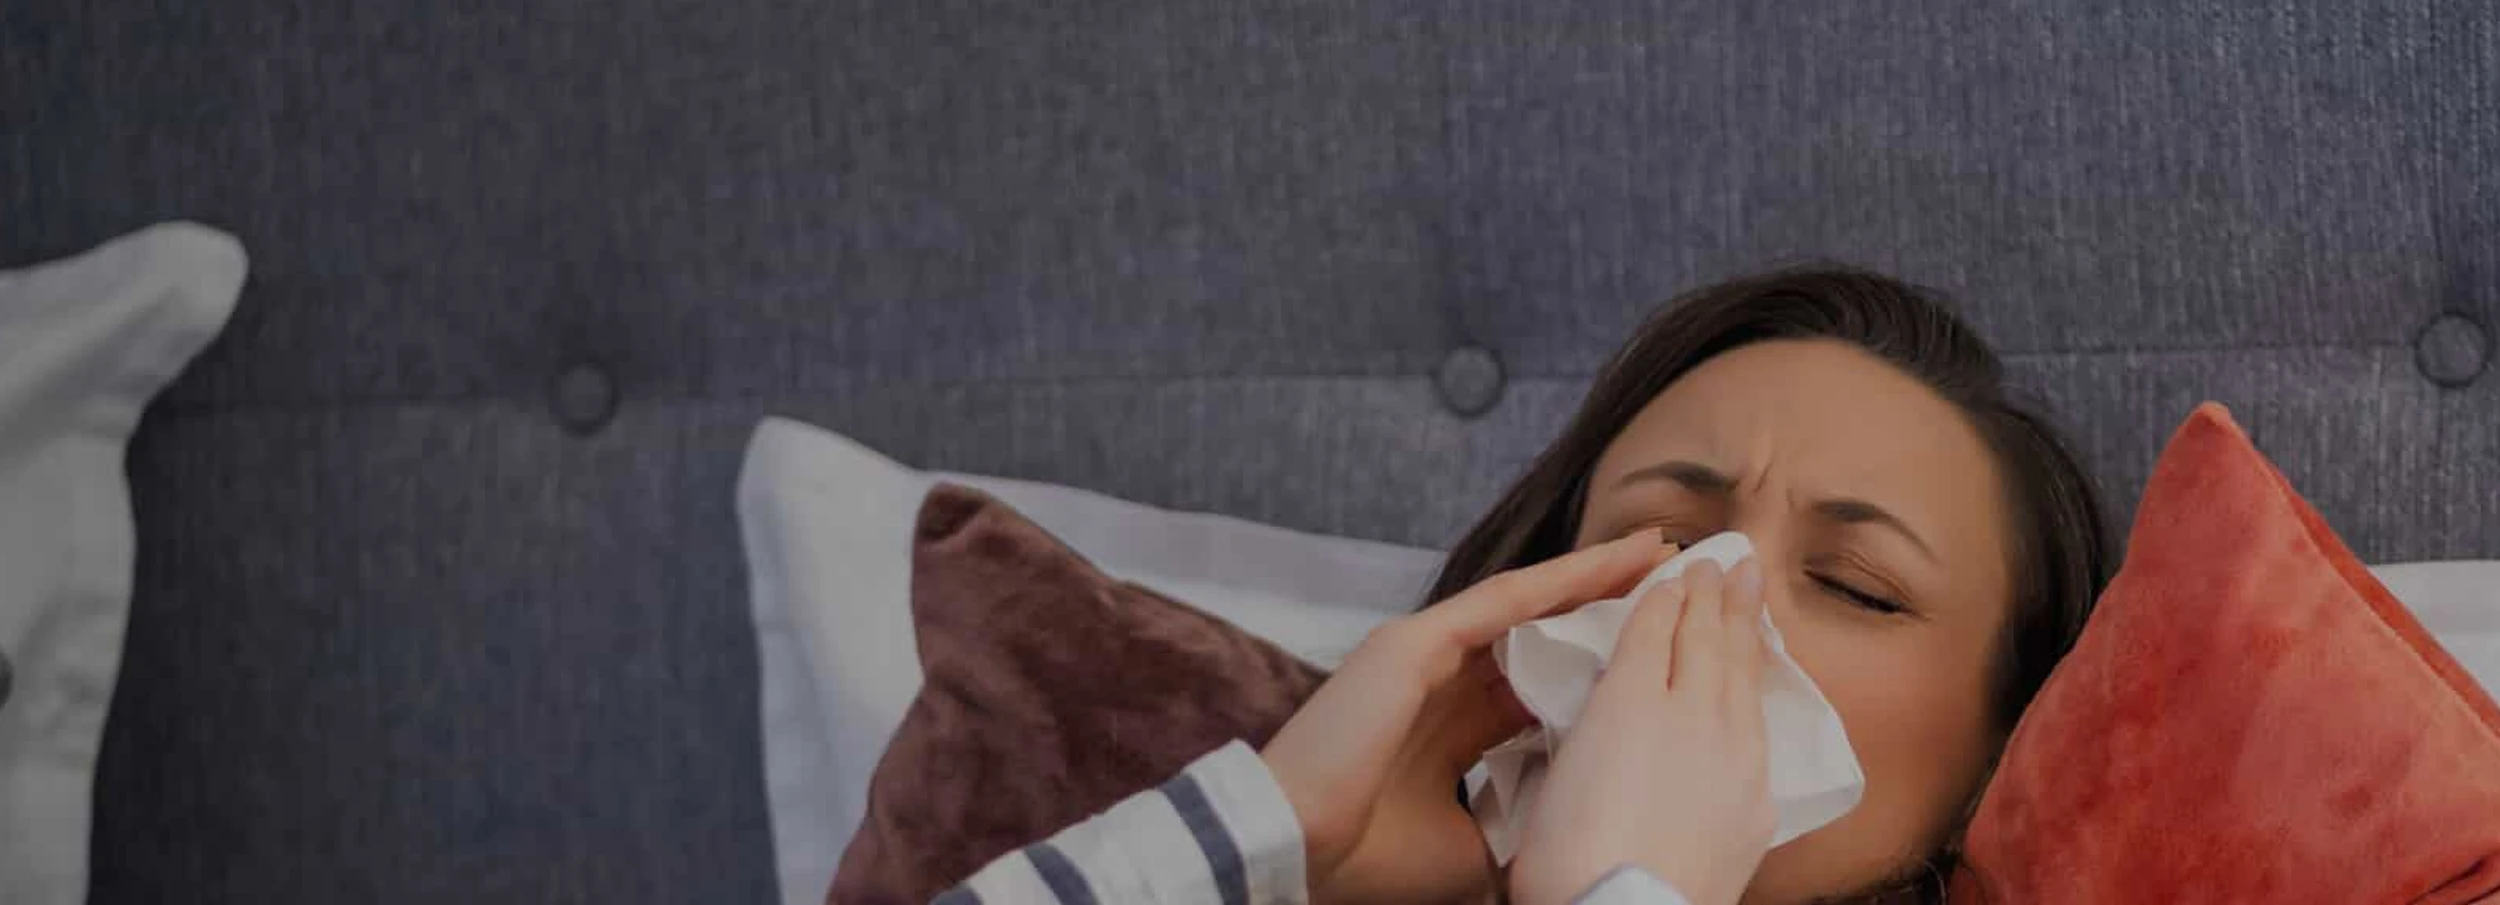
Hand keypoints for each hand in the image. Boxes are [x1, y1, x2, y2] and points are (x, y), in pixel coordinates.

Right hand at [1260, 531, 1673, 903]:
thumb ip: (1517, 825)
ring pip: (1529, 605)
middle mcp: (1442, 682)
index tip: (1656, 663)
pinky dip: (1562, 578)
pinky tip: (1614, 561)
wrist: (1300, 847)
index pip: (1537, 690)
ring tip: (1656, 555)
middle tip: (1673, 588)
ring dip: (1594, 579)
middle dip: (1604, 611)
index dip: (1594, 673)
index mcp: (1451, 731)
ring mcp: (1427, 653)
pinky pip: (1505, 600)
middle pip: (1540, 636)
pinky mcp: (1417, 640)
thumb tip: (1567, 841)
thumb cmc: (1367, 858)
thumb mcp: (1469, 847)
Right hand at [1508, 557, 1776, 904]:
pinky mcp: (1758, 796)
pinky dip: (1759, 684)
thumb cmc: (1566, 863)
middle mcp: (1687, 713)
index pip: (1653, 627)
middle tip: (1726, 561)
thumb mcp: (1554, 780)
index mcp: (1627, 701)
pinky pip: (1761, 723)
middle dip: (1713, 594)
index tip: (1676, 573)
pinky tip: (1760, 674)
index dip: (1664, 596)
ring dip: (1746, 623)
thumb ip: (1589, 732)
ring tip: (1752, 587)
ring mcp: (1732, 753)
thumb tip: (1611, 718)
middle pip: (1705, 637)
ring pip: (1742, 671)